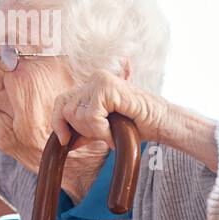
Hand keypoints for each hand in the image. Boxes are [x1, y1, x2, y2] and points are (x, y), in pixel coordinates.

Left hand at [50, 71, 167, 148]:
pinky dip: (102, 130)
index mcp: (91, 85)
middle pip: (66, 109)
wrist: (160, 124)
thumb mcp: (103, 129)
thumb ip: (84, 131)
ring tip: (112, 132)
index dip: (58, 122)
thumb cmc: (136, 125)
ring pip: (77, 114)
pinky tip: (114, 131)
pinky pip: (91, 116)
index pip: (61, 101)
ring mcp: (101, 80)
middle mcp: (94, 78)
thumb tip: (64, 141)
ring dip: (95, 131)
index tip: (65, 141)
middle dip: (81, 129)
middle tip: (102, 134)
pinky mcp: (107, 87)